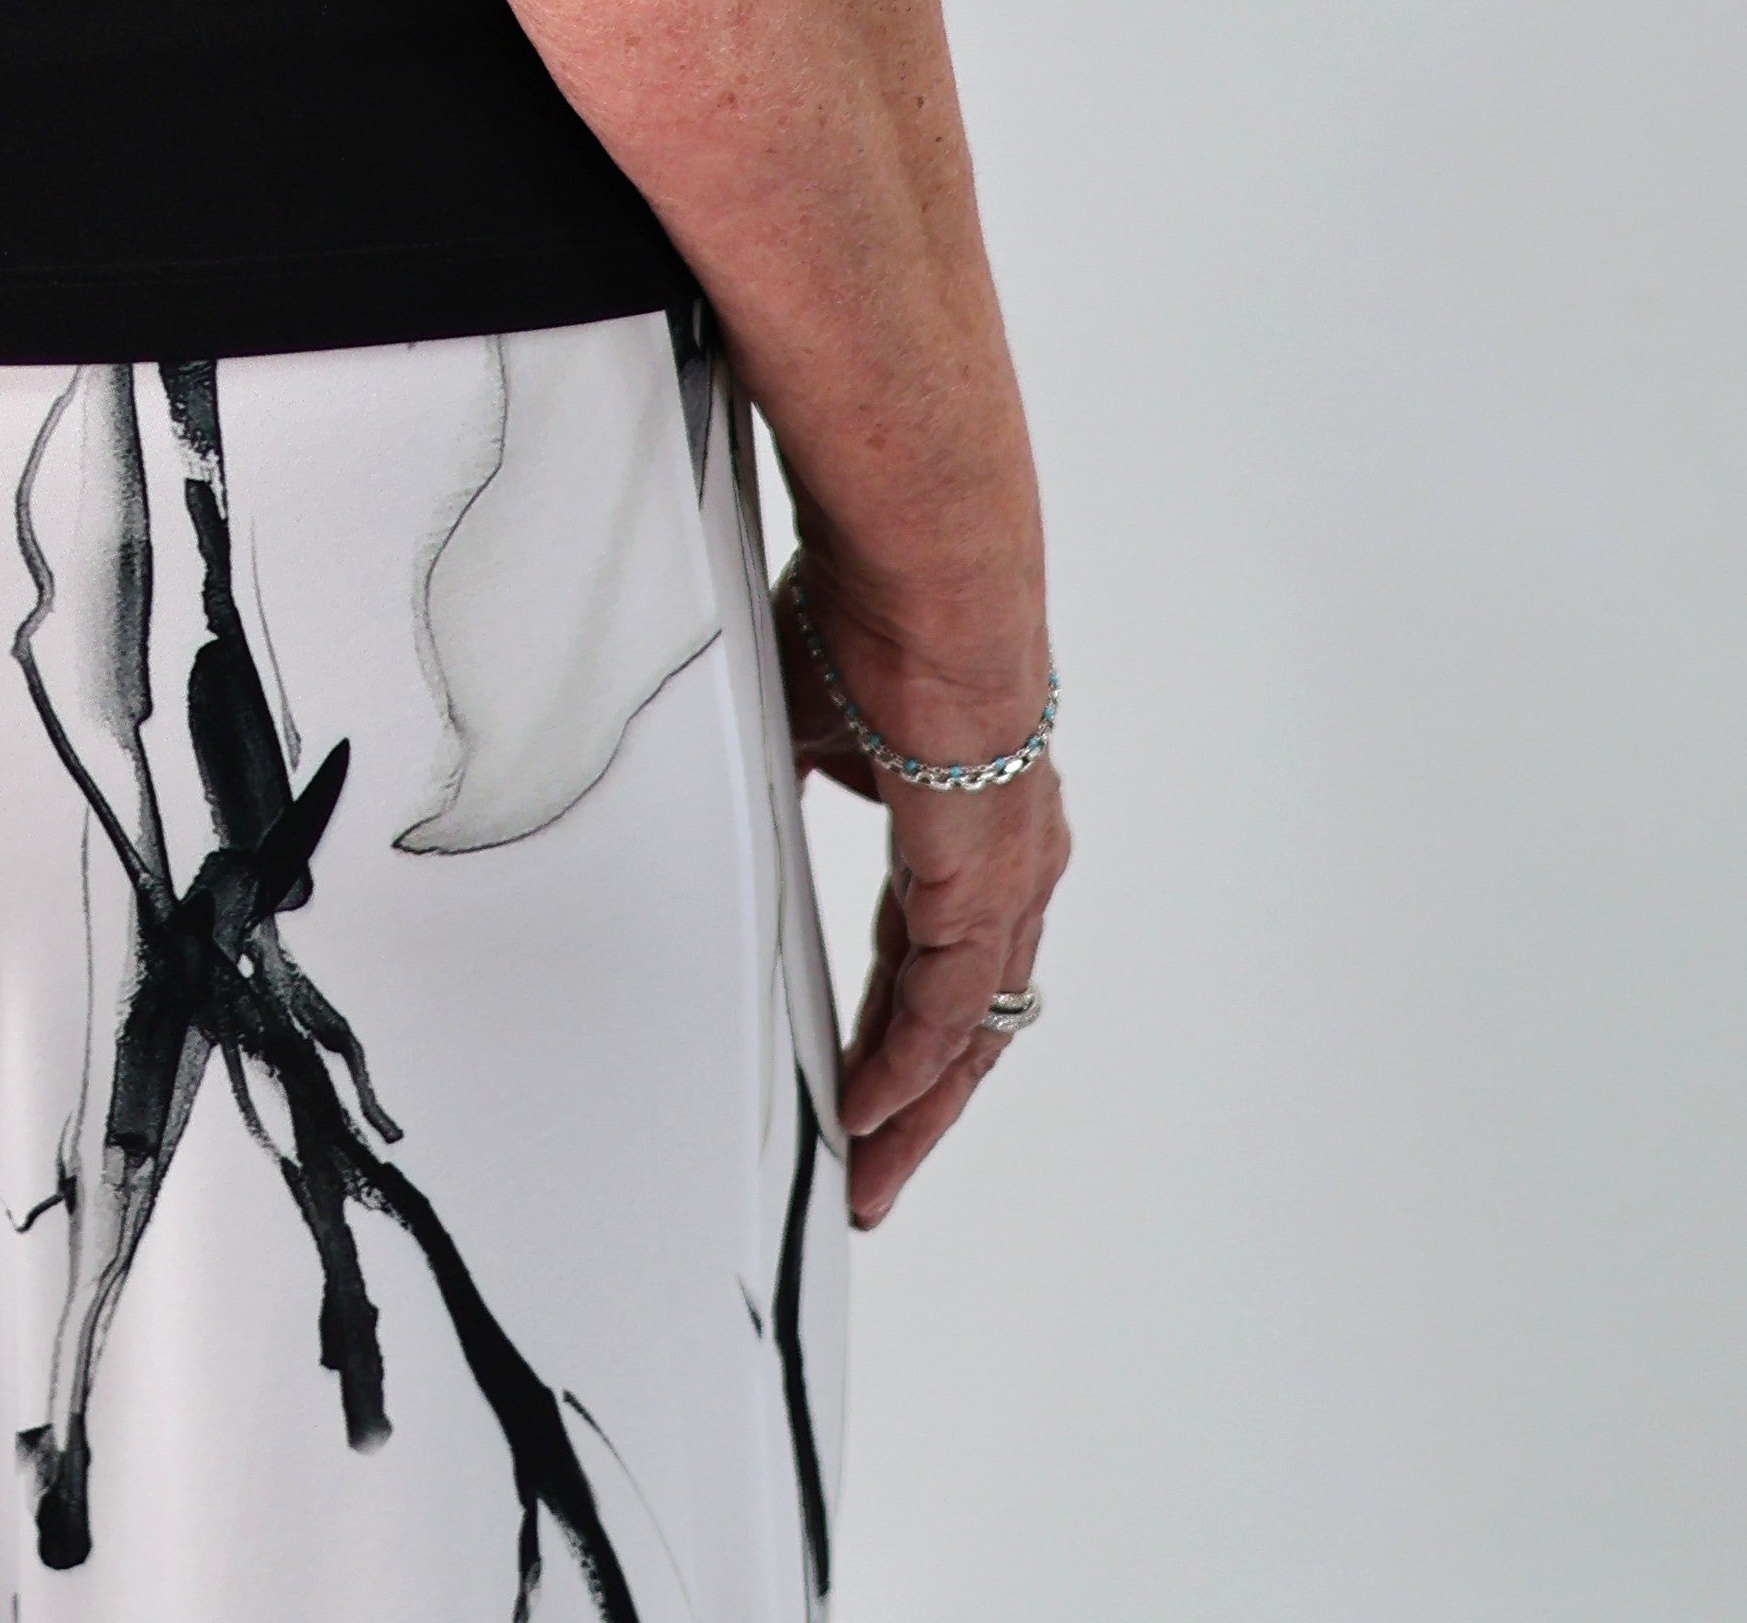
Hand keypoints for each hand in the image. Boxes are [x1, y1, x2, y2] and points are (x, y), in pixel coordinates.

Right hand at [778, 566, 1070, 1228]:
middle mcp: (1008, 862)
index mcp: (970, 821)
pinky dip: (908, 1065)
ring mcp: (1005, 876)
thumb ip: (788, 773)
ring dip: (914, 1112)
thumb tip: (737, 782)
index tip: (856, 1092)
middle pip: (965, 1023)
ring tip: (867, 1179)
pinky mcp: (984, 880)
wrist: (922, 566)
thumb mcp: (806, 715)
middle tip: (868, 1178)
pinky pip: (948, 1008)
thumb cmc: (864, 607)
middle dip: (914, 1110)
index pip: (935, 961)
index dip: (894, 1033)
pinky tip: (871, 1112)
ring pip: (967, 1033)